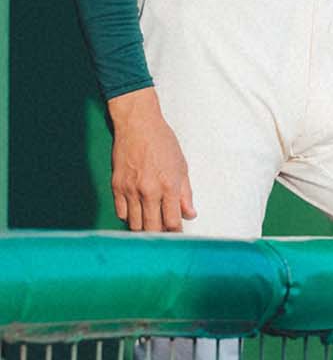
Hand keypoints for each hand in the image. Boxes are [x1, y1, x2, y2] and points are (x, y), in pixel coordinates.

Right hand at [107, 87, 196, 231]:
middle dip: (159, 234)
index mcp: (168, 186)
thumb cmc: (162, 142)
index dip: (176, 232)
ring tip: (151, 225)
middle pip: (152, 227)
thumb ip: (185, 193)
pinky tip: (137, 212)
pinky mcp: (116, 187)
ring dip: (143, 228)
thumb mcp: (182, 166)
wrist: (137, 125)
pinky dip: (130, 217)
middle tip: (164, 234)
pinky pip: (121, 213)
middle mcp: (148, 191)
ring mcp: (130, 190)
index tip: (178, 234)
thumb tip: (190, 214)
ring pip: (134, 224)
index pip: (172, 221)